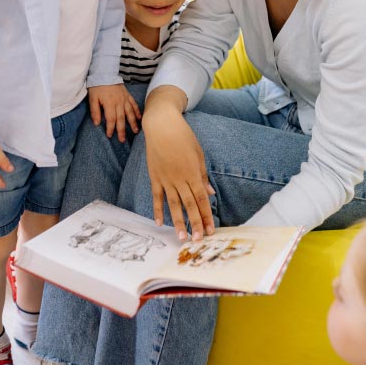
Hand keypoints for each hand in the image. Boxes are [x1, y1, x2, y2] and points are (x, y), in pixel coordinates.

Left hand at [88, 84, 140, 141]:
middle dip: (122, 130)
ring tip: (135, 131)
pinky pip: (134, 104)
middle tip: (122, 139)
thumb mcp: (92, 98)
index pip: (111, 119)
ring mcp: (125, 99)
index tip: (110, 135)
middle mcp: (119, 102)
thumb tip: (96, 123)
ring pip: (130, 113)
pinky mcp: (127, 95)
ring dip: (132, 123)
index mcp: (109, 104)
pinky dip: (137, 111)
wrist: (105, 72)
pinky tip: (139, 118)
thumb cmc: (97, 86)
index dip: (110, 128)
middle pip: (121, 119)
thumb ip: (95, 111)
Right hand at [143, 95, 214, 241]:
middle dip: (195, 223)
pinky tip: (159, 222)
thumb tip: (210, 192)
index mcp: (193, 173)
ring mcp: (165, 179)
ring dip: (177, 222)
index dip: (206, 215)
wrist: (162, 125)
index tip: (211, 229)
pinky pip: (156, 196)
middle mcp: (179, 179)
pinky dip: (157, 210)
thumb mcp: (198, 153)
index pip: (201, 199)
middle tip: (199, 240)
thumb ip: (202, 175)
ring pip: (173, 204)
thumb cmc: (183, 136)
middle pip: (189, 205)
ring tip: (181, 237)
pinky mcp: (154, 176)